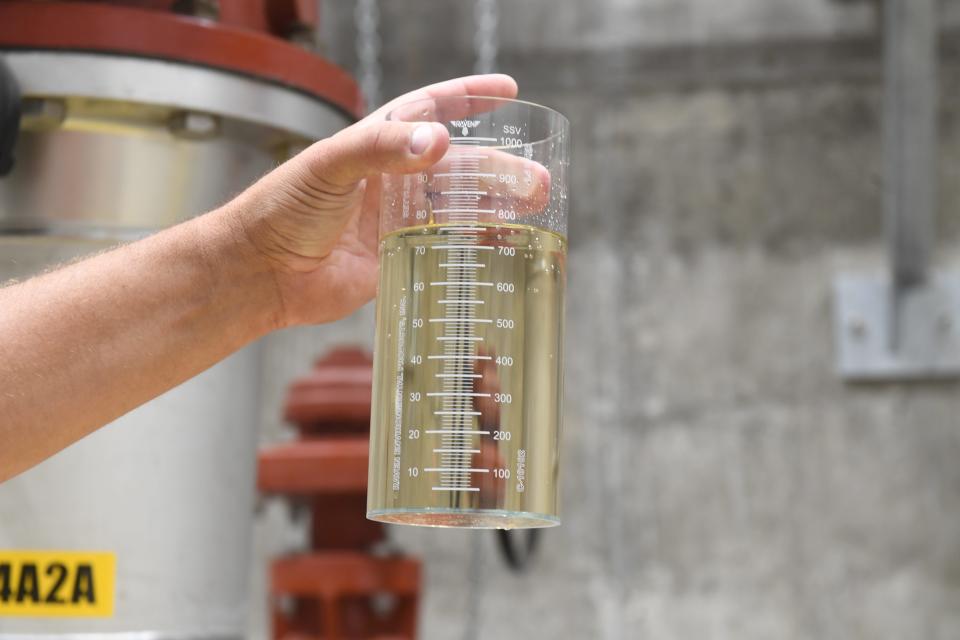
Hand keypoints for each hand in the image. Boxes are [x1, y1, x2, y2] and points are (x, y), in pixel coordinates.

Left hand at [226, 74, 518, 326]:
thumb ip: (381, 148)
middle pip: (458, 166)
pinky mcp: (397, 258)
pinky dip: (474, 243)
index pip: (430, 110)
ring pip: (458, 206)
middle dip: (500, 168)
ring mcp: (396, 220)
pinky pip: (444, 247)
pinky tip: (502, 242)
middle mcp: (392, 179)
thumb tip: (436, 140)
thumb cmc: (283, 208)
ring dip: (496, 205)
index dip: (468, 99)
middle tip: (537, 179)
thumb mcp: (330, 164)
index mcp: (376, 144)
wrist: (262, 271)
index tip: (507, 93)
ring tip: (534, 208)